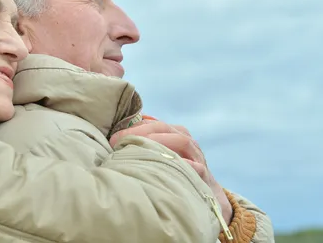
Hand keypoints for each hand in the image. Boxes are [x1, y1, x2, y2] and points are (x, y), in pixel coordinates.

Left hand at [110, 120, 232, 224]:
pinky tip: (167, 166)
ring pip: (182, 141)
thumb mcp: (161, 160)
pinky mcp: (205, 177)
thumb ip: (145, 148)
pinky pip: (197, 167)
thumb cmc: (176, 178)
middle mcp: (187, 143)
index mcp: (175, 135)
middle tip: (119, 140)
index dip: (133, 126)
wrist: (209, 199)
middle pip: (165, 128)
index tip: (114, 135)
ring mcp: (197, 158)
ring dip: (159, 142)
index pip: (153, 123)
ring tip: (139, 148)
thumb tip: (117, 139)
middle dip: (141, 131)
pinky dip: (183, 165)